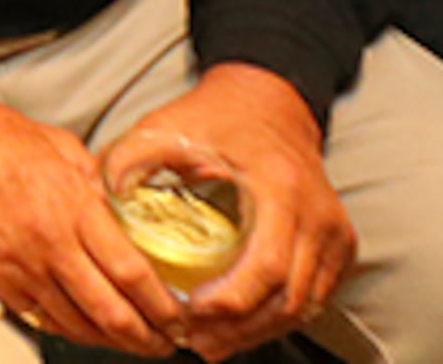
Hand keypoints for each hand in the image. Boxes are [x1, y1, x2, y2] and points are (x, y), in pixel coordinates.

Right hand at [0, 84, 175, 353]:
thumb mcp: (59, 145)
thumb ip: (96, 184)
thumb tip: (124, 209)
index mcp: (69, 207)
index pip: (131, 273)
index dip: (162, 304)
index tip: (179, 313)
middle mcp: (45, 245)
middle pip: (110, 314)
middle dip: (146, 337)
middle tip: (165, 340)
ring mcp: (15, 268)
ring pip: (76, 326)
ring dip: (111, 340)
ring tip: (132, 339)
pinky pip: (39, 318)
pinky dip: (69, 329)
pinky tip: (85, 327)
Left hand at [100, 65, 351, 359]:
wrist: (272, 103)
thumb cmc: (222, 117)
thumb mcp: (172, 125)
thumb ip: (136, 155)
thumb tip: (103, 191)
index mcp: (281, 187)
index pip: (265, 266)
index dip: (229, 302)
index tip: (190, 313)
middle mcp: (318, 215)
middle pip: (286, 298)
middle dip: (238, 328)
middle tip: (194, 339)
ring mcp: (335, 234)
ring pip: (302, 307)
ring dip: (256, 331)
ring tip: (210, 340)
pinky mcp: (339, 247)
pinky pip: (312, 298)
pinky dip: (276, 318)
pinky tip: (240, 326)